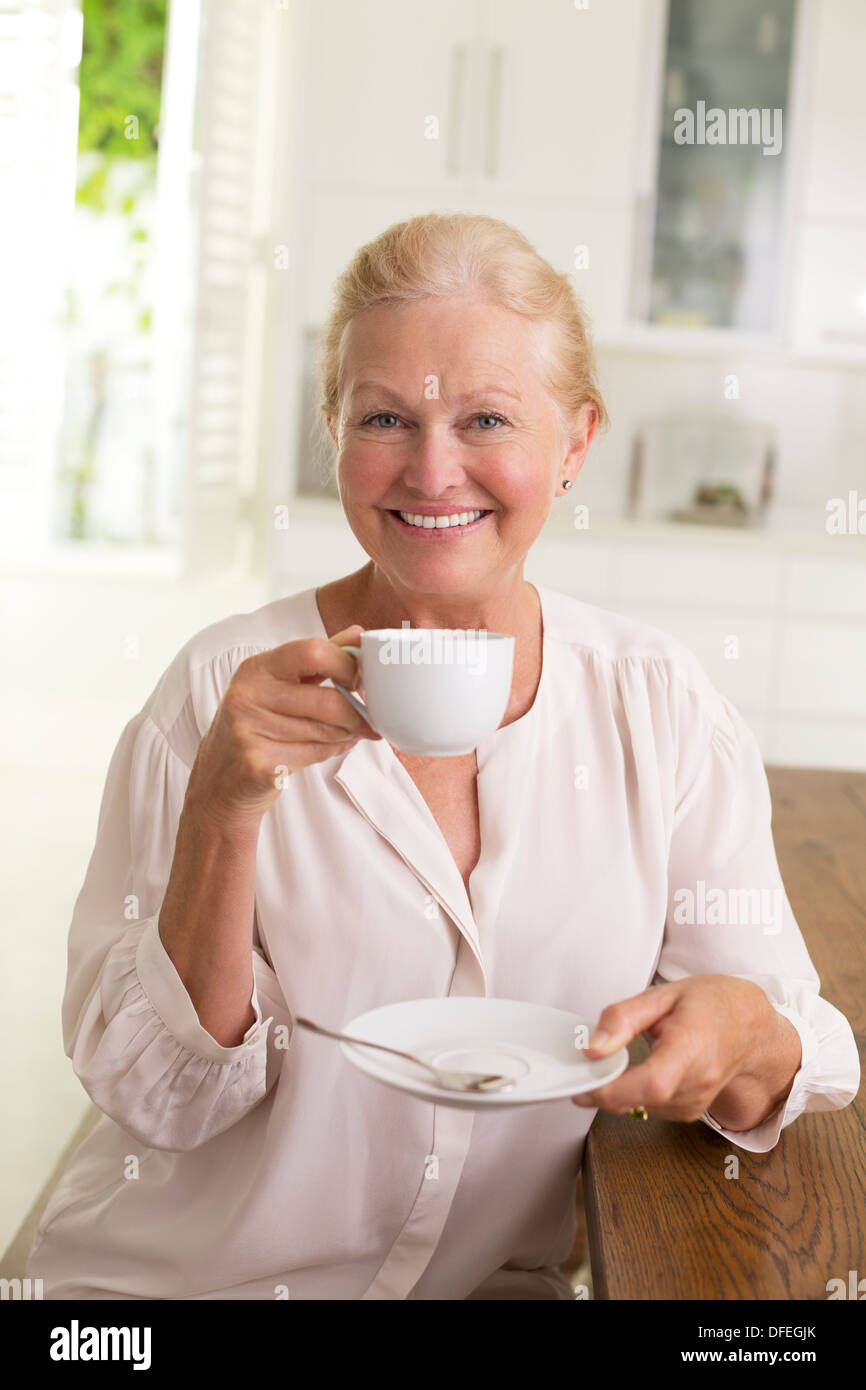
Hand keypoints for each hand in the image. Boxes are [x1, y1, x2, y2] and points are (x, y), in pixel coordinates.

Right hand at [185, 625, 380, 832]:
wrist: (218, 782)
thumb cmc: (254, 727)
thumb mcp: (275, 686)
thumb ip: (316, 660)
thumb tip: (358, 635)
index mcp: (256, 669)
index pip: (312, 651)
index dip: (347, 665)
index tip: (360, 679)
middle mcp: (248, 695)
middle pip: (327, 700)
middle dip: (357, 713)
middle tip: (370, 719)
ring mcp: (250, 731)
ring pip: (326, 730)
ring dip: (349, 733)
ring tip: (352, 732)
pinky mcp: (259, 764)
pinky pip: (316, 753)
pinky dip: (334, 750)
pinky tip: (332, 746)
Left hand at [572, 974, 793, 1123]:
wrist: (752, 1027)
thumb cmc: (711, 1005)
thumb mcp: (664, 995)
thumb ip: (623, 1019)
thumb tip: (592, 1049)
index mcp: (693, 1046)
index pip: (653, 1083)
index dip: (614, 1090)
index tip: (584, 1085)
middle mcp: (699, 1080)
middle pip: (641, 1100)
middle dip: (604, 1089)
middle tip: (587, 1068)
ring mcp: (698, 1100)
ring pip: (641, 1108)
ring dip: (619, 1091)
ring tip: (619, 1061)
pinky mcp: (691, 1111)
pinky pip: (651, 1109)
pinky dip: (635, 1094)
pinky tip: (640, 1072)